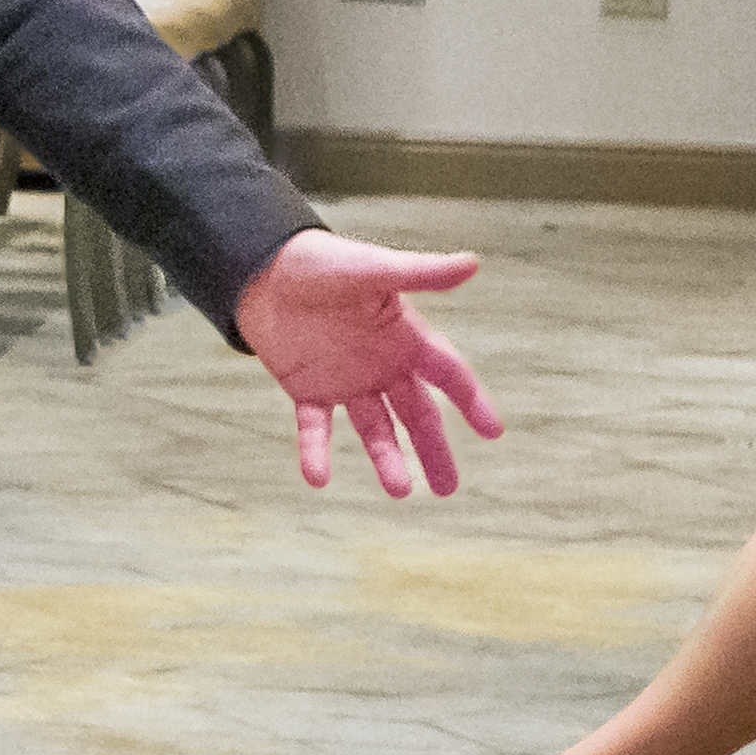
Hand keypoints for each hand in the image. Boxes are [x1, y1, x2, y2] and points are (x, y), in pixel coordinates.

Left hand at [234, 229, 500, 495]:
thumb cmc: (323, 262)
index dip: (471, 401)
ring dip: (387, 459)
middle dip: (434, 450)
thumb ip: (419, 273)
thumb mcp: (373, 269)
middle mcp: (383, 364)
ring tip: (400, 492)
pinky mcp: (308, 389)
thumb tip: (472, 263)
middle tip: (448, 490)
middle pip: (418, 415)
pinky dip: (316, 451)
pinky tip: (317, 478)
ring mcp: (347, 380)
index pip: (449, 374)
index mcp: (406, 337)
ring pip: (375, 428)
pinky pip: (316, 427)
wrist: (263, 270)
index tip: (493, 432)